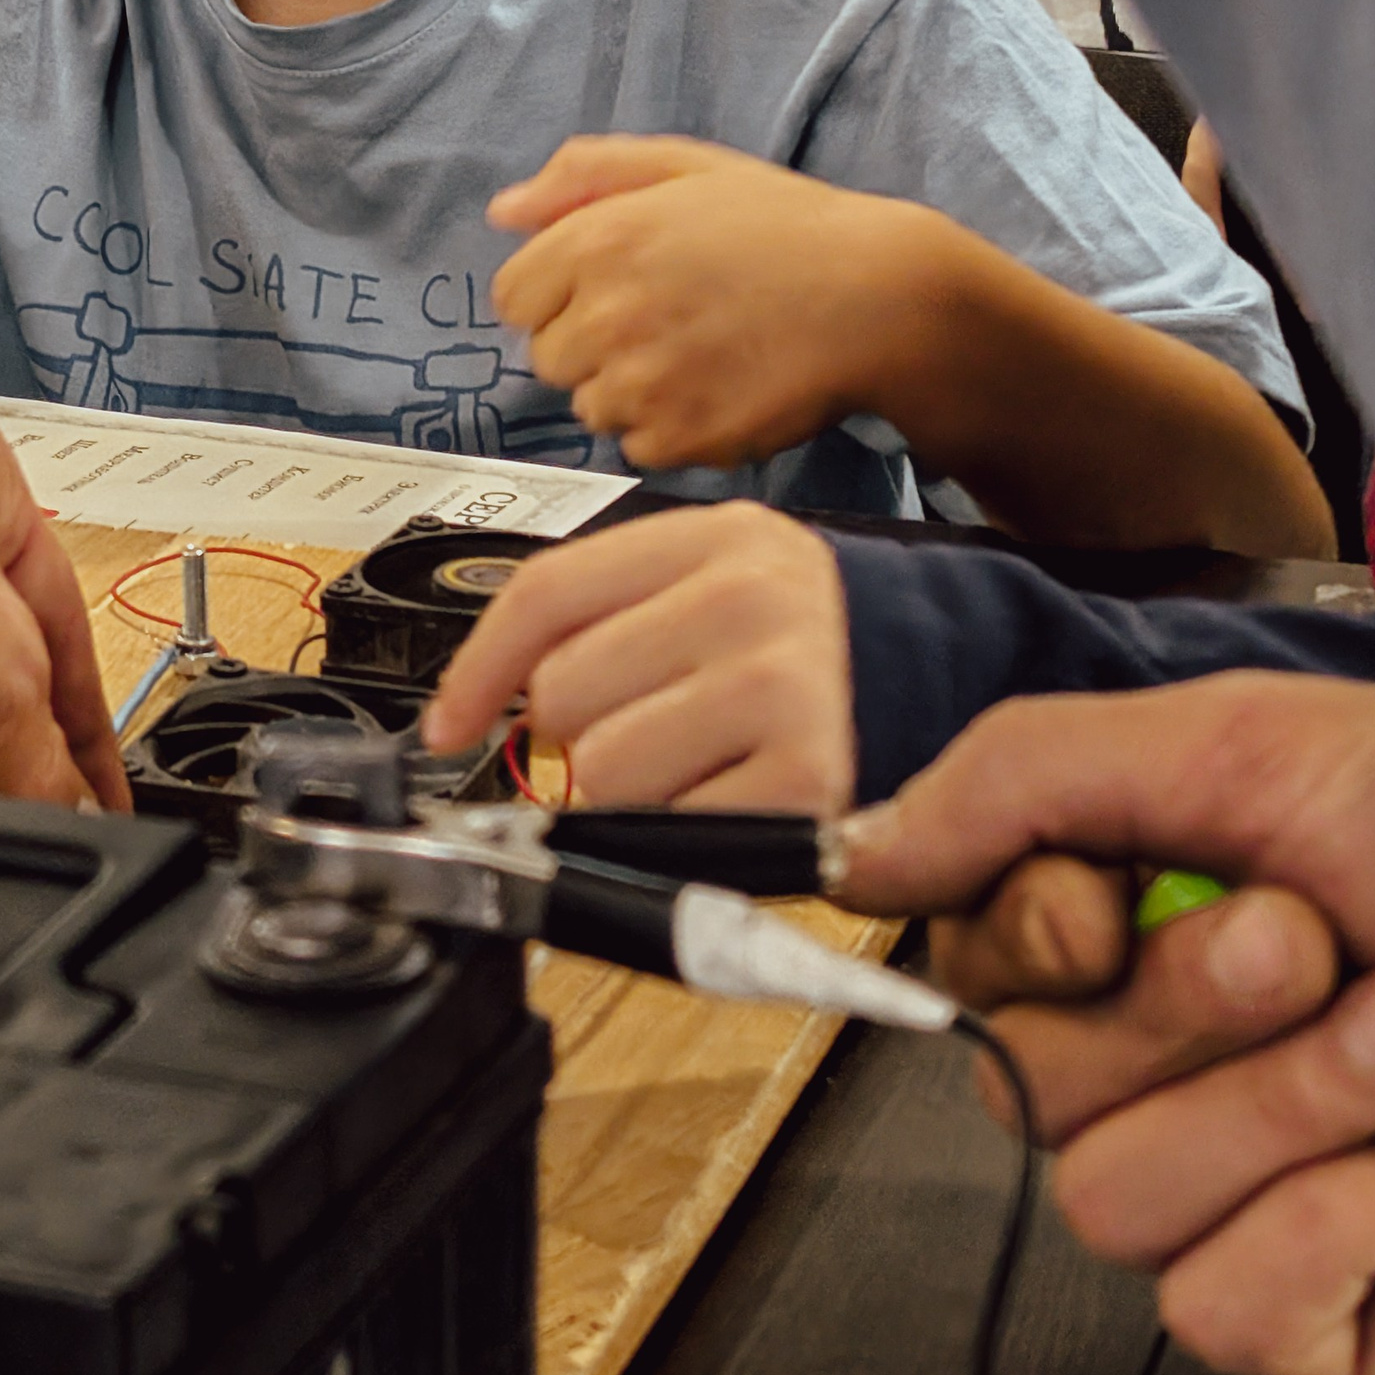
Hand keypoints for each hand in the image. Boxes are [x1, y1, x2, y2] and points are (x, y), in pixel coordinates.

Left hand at [424, 501, 854, 809]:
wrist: (926, 683)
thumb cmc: (791, 645)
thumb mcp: (704, 587)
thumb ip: (599, 620)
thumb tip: (472, 712)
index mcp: (713, 538)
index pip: (547, 593)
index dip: (478, 669)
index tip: (448, 725)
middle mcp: (749, 599)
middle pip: (564, 691)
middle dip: (580, 733)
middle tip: (642, 731)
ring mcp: (783, 689)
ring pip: (602, 771)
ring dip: (625, 793)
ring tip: (689, 766)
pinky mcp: (806, 782)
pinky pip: (667, 831)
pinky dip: (678, 836)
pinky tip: (722, 800)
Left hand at [490, 135, 952, 470]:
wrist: (877, 298)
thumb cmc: (783, 225)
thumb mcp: (685, 167)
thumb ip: (583, 176)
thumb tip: (502, 212)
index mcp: (597, 240)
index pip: (513, 297)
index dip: (559, 295)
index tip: (611, 290)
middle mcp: (607, 314)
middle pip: (547, 357)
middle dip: (591, 343)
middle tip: (667, 320)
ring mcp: (642, 383)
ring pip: (590, 406)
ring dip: (629, 390)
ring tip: (702, 352)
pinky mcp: (681, 438)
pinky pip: (639, 445)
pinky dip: (671, 428)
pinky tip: (721, 388)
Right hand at [839, 674, 1374, 1374]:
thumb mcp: (1255, 744)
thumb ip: (1025, 779)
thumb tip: (855, 847)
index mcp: (1154, 918)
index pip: (972, 971)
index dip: (1030, 947)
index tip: (1111, 902)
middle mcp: (1194, 1057)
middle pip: (1034, 1100)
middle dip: (1192, 1016)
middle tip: (1321, 941)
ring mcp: (1265, 1192)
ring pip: (1118, 1214)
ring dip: (1284, 1114)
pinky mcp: (1346, 1319)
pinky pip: (1225, 1315)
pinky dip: (1339, 1226)